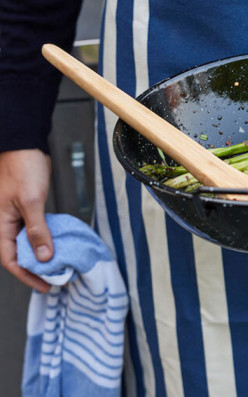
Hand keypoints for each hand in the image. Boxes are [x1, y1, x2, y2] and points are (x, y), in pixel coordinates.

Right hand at [0, 149, 52, 291]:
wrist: (24, 145)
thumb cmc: (23, 168)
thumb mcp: (31, 201)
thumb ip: (37, 229)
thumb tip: (44, 256)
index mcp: (1, 225)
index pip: (12, 260)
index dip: (27, 275)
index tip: (46, 285)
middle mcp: (6, 223)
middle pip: (19, 254)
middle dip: (36, 268)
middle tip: (56, 277)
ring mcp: (16, 216)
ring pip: (27, 242)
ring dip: (41, 254)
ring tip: (59, 264)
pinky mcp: (28, 208)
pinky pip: (34, 229)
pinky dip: (45, 238)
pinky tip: (57, 243)